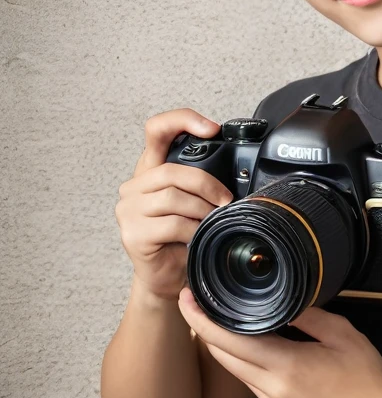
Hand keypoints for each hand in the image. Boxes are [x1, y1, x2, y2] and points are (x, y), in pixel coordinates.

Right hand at [115, 109, 233, 301]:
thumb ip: (201, 183)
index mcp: (150, 170)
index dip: (182, 120)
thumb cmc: (183, 239)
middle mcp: (134, 186)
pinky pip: (172, 224)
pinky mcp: (133, 233)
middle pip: (172, 170)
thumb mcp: (194, 203)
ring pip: (173, 198)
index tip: (211, 128)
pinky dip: (193, 230)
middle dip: (207, 184)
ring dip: (202, 210)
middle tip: (225, 201)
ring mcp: (129, 210)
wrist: (168, 277)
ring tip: (212, 222)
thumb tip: (237, 174)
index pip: (157, 130)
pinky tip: (198, 237)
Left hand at [178, 287, 381, 397]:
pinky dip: (242, 362)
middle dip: (204, 329)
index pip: (229, 340)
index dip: (202, 319)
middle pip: (222, 357)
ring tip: (220, 319)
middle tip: (197, 302)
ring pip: (235, 372)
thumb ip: (311, 315)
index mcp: (285, 366)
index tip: (188, 298)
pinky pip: (252, 383)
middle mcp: (271, 389)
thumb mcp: (345, 336)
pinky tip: (250, 346)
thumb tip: (287, 299)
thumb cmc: (369, 384)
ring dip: (222, 346)